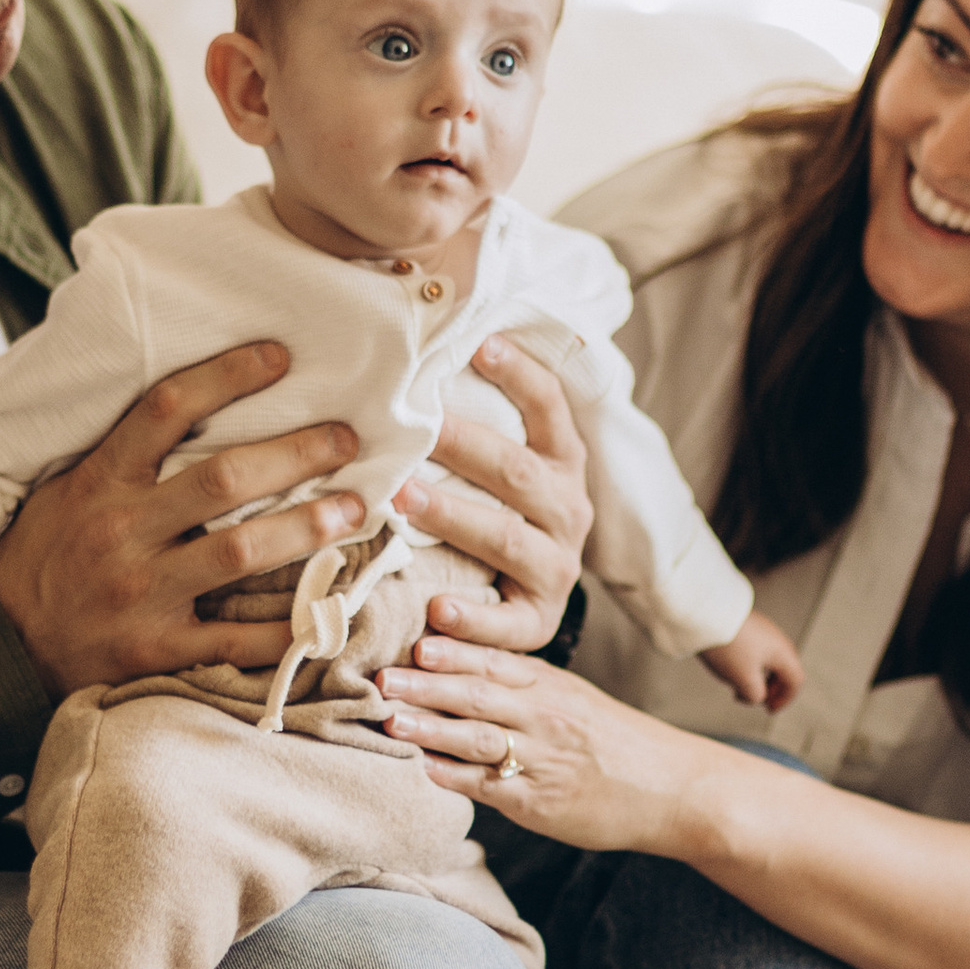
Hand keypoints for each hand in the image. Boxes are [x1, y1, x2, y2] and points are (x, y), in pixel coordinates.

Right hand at [0, 341, 365, 695]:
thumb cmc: (41, 559)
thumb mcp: (64, 490)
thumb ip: (119, 455)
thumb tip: (184, 405)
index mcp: (100, 481)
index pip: (166, 409)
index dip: (227, 376)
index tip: (280, 357)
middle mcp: (123, 530)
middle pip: (224, 479)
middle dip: (296, 454)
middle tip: (347, 439)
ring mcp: (141, 592)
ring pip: (240, 552)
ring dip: (307, 528)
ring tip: (352, 511)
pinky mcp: (155, 650)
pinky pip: (234, 639)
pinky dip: (285, 628)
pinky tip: (326, 610)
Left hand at [375, 640, 711, 860]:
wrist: (672, 787)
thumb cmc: (615, 742)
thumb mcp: (575, 699)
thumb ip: (522, 684)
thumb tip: (459, 666)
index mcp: (551, 685)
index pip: (495, 660)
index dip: (455, 647)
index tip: (418, 633)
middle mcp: (544, 716)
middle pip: (478, 693)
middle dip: (427, 684)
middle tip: (382, 674)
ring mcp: (541, 760)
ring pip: (479, 738)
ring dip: (431, 728)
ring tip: (390, 718)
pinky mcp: (539, 802)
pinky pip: (490, 787)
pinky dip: (454, 777)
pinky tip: (422, 769)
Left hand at [394, 337, 592, 654]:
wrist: (532, 601)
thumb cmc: (499, 515)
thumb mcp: (503, 471)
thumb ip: (476, 427)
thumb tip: (414, 357)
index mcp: (562, 463)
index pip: (549, 407)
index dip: (520, 374)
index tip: (480, 343)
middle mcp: (568, 510)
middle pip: (516, 472)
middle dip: (462, 448)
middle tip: (409, 431)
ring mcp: (557, 567)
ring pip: (506, 540)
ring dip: (452, 518)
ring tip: (401, 501)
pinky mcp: (538, 620)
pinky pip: (507, 625)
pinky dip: (471, 621)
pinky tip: (434, 612)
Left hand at [701, 612, 802, 712]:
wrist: (707, 615)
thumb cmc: (729, 647)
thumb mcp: (744, 680)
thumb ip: (756, 695)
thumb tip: (757, 696)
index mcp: (783, 653)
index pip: (795, 681)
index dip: (785, 699)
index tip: (769, 710)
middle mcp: (777, 639)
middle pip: (783, 669)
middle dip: (771, 688)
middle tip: (755, 699)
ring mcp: (763, 630)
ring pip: (768, 660)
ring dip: (757, 677)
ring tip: (738, 686)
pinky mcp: (748, 625)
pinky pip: (756, 649)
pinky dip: (749, 664)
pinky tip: (731, 669)